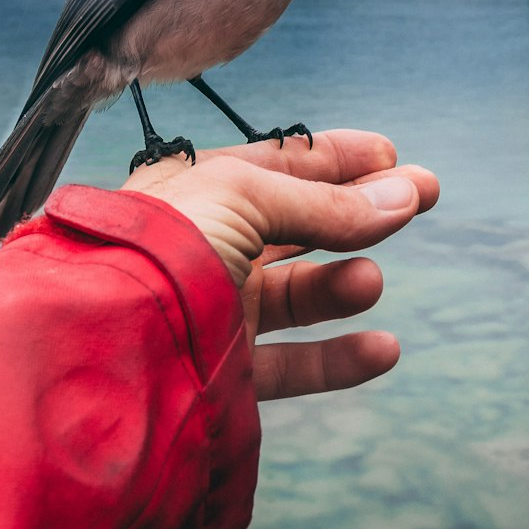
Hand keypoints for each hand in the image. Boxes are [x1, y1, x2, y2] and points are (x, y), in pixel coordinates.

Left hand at [123, 130, 437, 402]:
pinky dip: (340, 358)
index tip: (390, 156)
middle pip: (297, 223)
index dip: (334, 158)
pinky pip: (292, 365)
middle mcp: (204, 245)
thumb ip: (325, 203)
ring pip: (296, 292)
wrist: (106, 344)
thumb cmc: (161, 247)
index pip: (275, 165)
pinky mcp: (223, 372)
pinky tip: (382, 348)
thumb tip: (403, 194)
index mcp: (195, 190)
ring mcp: (213, 309)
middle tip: (423, 197)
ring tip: (371, 279)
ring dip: (342, 283)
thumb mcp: (244, 196)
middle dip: (360, 209)